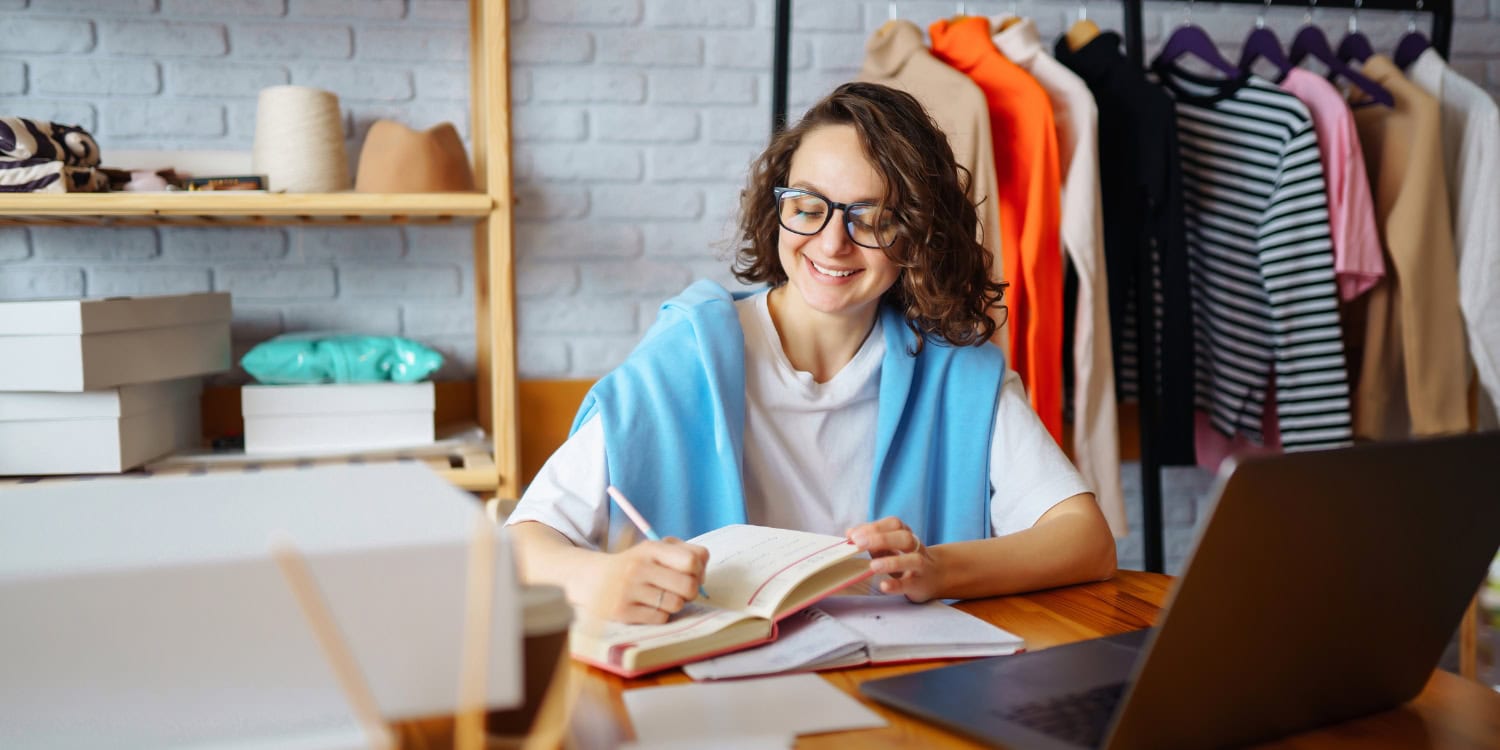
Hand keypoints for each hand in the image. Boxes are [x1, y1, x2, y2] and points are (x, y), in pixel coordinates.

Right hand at [576, 538, 708, 623]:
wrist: (592, 578)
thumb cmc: (634, 564)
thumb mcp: (654, 549)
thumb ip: (684, 552)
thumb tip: (703, 572)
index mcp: (650, 549)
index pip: (693, 560)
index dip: (699, 570)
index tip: (691, 573)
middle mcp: (638, 567)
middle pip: (689, 586)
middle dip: (691, 591)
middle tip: (680, 590)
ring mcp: (629, 590)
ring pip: (676, 605)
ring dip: (674, 604)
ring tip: (662, 597)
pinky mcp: (622, 611)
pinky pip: (660, 619)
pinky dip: (660, 615)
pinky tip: (648, 607)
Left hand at [847, 516, 941, 602]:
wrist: (937, 575)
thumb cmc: (907, 558)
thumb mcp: (891, 546)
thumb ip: (872, 539)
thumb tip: (850, 533)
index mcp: (906, 534)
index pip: (894, 524)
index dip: (874, 527)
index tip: (853, 534)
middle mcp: (916, 548)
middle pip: (905, 538)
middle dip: (881, 539)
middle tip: (859, 543)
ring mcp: (921, 566)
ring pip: (912, 560)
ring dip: (892, 562)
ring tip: (873, 566)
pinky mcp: (920, 584)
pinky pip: (910, 584)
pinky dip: (897, 585)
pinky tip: (884, 585)